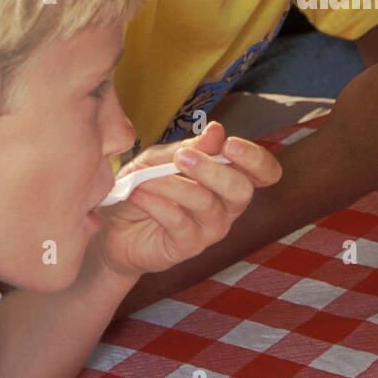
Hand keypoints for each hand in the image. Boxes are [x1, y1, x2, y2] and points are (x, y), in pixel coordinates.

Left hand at [95, 121, 280, 277]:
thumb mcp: (161, 159)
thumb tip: (217, 130)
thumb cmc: (145, 185)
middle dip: (213, 170)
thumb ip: (190, 149)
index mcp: (229, 179)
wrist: (113, 226)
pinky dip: (157, 203)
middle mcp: (227, 206)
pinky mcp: (187, 247)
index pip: (264, 172)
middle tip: (181, 157)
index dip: (256, 159)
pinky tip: (138, 192)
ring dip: (173, 185)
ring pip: (207, 204)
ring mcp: (210, 230)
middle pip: (241, 190)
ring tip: (144, 175)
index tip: (230, 144)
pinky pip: (179, 223)